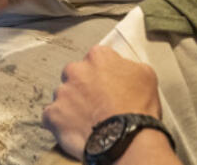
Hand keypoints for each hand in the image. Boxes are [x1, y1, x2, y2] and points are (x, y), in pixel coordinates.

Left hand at [43, 46, 161, 158]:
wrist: (126, 138)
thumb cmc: (138, 109)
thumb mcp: (146, 75)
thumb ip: (128, 65)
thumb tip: (123, 67)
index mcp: (99, 57)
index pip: (95, 59)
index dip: (101, 74)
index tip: (106, 84)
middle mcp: (76, 70)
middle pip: (74, 75)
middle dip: (82, 87)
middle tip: (95, 102)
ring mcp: (62, 93)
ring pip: (62, 96)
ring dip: (71, 105)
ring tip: (87, 119)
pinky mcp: (53, 115)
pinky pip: (51, 117)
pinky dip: (59, 123)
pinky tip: (74, 128)